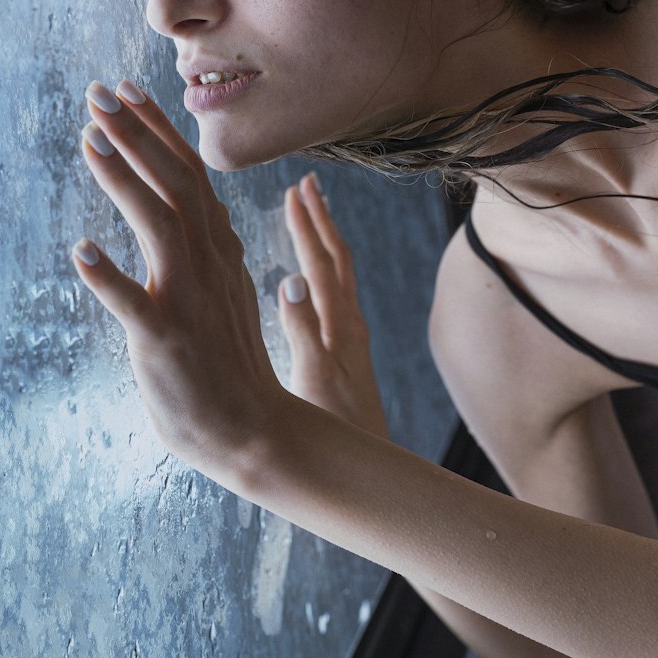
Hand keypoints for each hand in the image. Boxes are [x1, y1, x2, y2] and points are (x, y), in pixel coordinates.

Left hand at [71, 80, 284, 477]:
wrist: (254, 432)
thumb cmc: (228, 364)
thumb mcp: (222, 290)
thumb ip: (206, 249)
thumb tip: (194, 210)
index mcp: (219, 250)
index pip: (189, 174)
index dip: (157, 130)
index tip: (128, 92)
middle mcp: (209, 264)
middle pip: (176, 182)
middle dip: (136, 133)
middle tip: (98, 92)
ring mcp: (189, 299)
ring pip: (159, 224)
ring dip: (123, 178)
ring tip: (88, 140)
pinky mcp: (167, 339)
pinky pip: (135, 304)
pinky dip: (108, 276)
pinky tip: (79, 252)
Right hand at [278, 175, 389, 441]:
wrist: (368, 474)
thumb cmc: (336, 434)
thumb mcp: (311, 380)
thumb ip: (301, 330)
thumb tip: (288, 277)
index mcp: (339, 326)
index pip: (321, 263)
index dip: (307, 225)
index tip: (294, 190)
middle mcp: (350, 326)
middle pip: (335, 260)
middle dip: (320, 220)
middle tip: (306, 183)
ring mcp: (350, 340)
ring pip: (337, 278)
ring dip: (323, 241)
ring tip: (310, 214)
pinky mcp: (346, 355)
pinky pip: (333, 298)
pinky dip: (321, 272)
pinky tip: (309, 273)